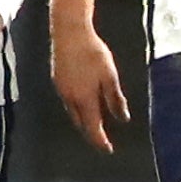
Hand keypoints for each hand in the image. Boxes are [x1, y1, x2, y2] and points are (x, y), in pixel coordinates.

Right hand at [50, 18, 130, 151]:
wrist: (69, 32)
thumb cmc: (92, 52)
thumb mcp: (109, 75)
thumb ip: (115, 99)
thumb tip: (123, 118)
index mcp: (84, 99)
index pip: (92, 127)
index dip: (100, 141)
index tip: (108, 150)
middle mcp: (70, 98)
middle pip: (80, 123)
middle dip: (90, 132)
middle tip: (101, 138)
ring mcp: (61, 89)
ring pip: (72, 112)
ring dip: (83, 119)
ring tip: (94, 121)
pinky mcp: (57, 80)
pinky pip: (67, 100)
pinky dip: (77, 107)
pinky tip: (84, 101)